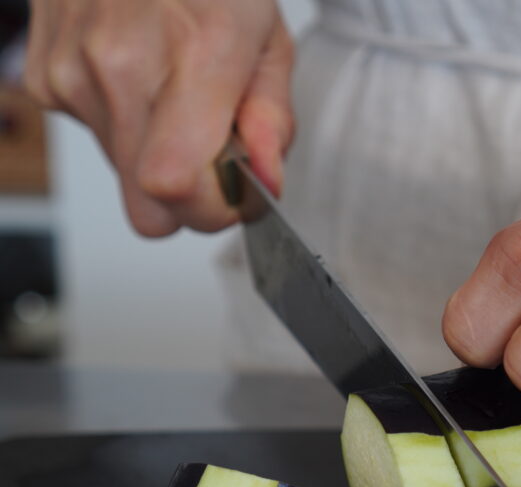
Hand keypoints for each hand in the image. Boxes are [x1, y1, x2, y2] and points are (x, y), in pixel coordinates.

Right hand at [23, 0, 293, 236]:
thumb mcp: (269, 41)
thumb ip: (273, 119)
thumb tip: (266, 180)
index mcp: (196, 56)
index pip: (176, 187)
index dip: (212, 210)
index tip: (236, 194)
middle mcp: (122, 66)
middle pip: (148, 205)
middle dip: (189, 199)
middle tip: (213, 154)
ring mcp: (73, 71)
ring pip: (123, 176)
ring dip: (156, 155)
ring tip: (175, 94)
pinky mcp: (45, 77)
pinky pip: (95, 139)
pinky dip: (123, 124)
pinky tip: (139, 78)